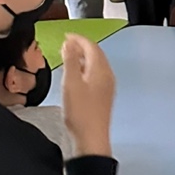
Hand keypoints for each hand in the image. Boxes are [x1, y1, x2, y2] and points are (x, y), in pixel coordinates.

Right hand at [61, 35, 114, 157]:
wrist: (91, 138)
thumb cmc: (81, 113)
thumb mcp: (71, 83)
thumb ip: (70, 61)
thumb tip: (69, 44)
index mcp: (101, 70)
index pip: (92, 46)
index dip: (79, 39)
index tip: (67, 36)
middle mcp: (107, 76)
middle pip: (96, 54)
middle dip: (82, 46)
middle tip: (68, 43)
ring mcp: (107, 87)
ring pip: (97, 65)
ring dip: (84, 57)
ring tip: (70, 55)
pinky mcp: (103, 96)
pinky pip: (96, 75)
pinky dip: (86, 68)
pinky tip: (77, 75)